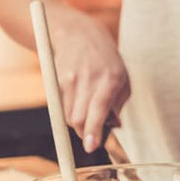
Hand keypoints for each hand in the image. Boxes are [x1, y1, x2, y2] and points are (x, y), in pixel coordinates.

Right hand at [51, 13, 129, 154]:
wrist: (79, 34)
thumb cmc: (106, 60)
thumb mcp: (122, 77)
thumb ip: (118, 104)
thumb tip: (112, 127)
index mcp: (112, 78)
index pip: (99, 109)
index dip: (94, 130)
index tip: (91, 146)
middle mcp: (91, 78)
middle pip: (79, 119)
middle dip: (85, 132)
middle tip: (91, 132)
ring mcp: (71, 79)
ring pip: (69, 116)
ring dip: (77, 121)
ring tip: (85, 106)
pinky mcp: (57, 80)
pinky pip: (61, 108)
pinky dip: (69, 109)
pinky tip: (76, 95)